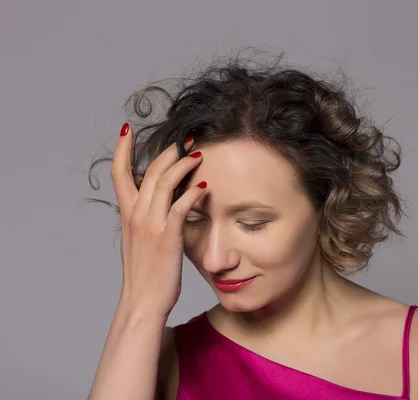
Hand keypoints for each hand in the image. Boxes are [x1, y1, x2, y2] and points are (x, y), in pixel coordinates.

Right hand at [111, 123, 205, 317]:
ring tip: (198, 154)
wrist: (143, 302)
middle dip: (167, 151)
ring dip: (182, 165)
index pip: (119, 174)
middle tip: (185, 137)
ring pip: (164, 183)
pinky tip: (204, 187)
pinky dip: (192, 194)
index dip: (121, 150)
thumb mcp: (139, 241)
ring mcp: (151, 225)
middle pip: (149, 171)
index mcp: (128, 215)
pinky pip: (180, 208)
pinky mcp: (168, 237)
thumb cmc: (145, 274)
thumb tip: (158, 206)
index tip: (126, 129)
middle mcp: (137, 215)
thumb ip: (145, 220)